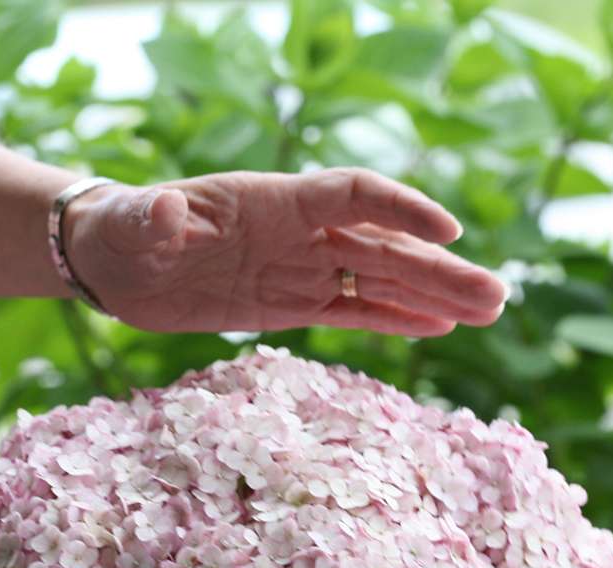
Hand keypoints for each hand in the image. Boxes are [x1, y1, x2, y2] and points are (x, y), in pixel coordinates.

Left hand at [64, 167, 507, 334]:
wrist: (115, 263)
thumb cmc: (122, 232)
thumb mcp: (131, 225)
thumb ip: (153, 219)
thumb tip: (164, 211)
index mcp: (273, 201)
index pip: (353, 195)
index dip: (401, 209)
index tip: (448, 231)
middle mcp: (298, 232)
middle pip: (383, 246)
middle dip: (440, 270)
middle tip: (496, 296)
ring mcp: (299, 268)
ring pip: (378, 281)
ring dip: (433, 296)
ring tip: (489, 310)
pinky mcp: (288, 304)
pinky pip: (351, 312)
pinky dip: (393, 319)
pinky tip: (437, 327)